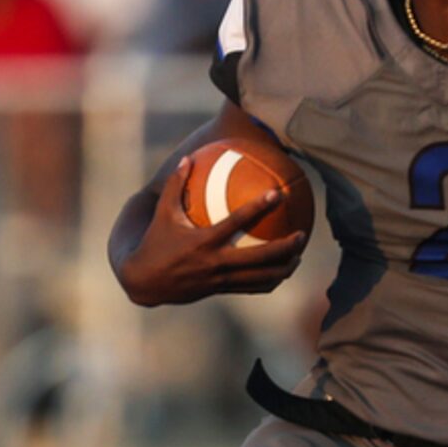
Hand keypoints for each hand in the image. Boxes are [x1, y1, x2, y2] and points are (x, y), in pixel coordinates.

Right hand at [116, 152, 306, 306]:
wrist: (145, 282)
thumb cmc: (154, 243)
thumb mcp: (162, 213)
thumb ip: (175, 184)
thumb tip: (188, 157)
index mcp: (204, 241)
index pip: (237, 222)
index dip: (258, 207)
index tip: (278, 194)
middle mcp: (216, 262)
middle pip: (260, 257)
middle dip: (285, 247)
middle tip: (302, 234)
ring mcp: (220, 279)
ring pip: (261, 277)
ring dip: (284, 267)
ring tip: (299, 256)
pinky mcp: (221, 289)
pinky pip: (252, 288)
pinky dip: (270, 281)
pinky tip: (281, 272)